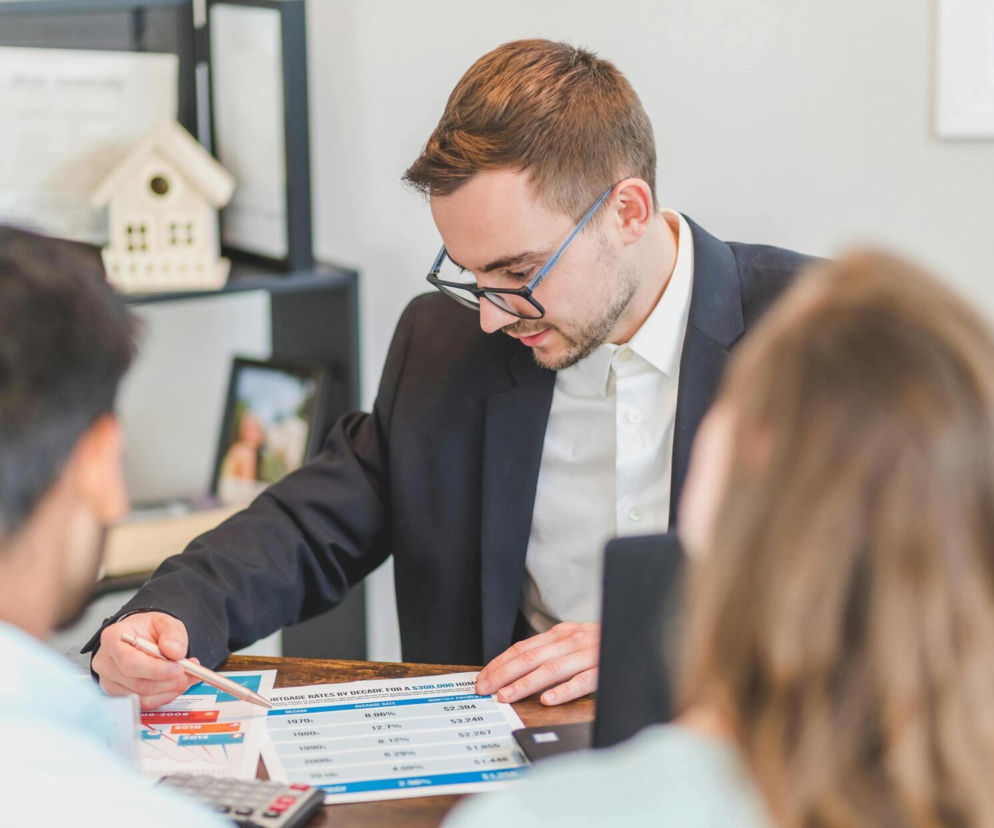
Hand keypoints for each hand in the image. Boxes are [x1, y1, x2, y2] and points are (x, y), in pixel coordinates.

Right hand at [91, 611, 198, 709]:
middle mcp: (106, 662)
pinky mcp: (118, 695)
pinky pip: (143, 703)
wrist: (139, 637)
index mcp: (112, 638)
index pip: (130, 662)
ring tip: (186, 677)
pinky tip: (175, 685)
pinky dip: (164, 696)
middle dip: (168, 681)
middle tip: (189, 674)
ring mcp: (109, 681)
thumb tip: (174, 651)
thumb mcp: (164, 622)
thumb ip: (173, 633)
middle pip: (136, 682)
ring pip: (141, 696)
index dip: (156, 670)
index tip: (179, 669)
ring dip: (169, 690)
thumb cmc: (147, 629)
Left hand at [475, 622, 599, 705]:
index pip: (523, 648)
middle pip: (530, 657)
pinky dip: (564, 690)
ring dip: (526, 683)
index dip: (500, 663)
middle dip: (504, 674)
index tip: (482, 679)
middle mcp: (572, 640)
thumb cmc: (604, 643)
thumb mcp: (574, 642)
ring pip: (552, 668)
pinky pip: (583, 681)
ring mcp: (589, 654)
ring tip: (507, 696)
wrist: (641, 632)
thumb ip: (550, 652)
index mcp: (561, 633)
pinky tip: (549, 699)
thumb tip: (516, 669)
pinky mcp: (605, 669)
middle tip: (485, 690)